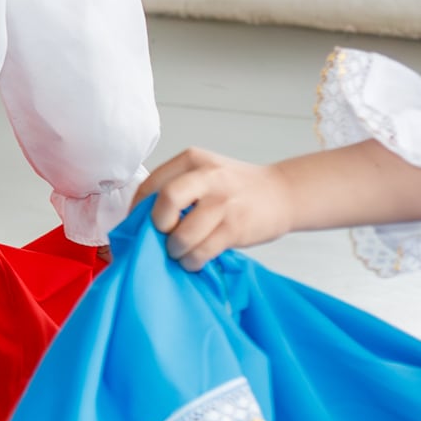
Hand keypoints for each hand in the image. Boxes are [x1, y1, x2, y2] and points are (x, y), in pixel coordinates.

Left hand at [143, 146, 292, 270]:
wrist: (283, 193)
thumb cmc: (235, 187)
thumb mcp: (204, 173)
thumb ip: (177, 187)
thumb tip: (141, 219)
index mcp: (191, 160)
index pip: (151, 183)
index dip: (137, 209)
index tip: (137, 225)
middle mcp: (207, 177)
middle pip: (165, 200)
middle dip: (157, 225)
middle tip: (162, 235)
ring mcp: (223, 202)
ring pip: (183, 234)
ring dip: (175, 250)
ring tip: (179, 252)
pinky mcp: (236, 227)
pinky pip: (203, 251)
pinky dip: (193, 260)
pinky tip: (194, 260)